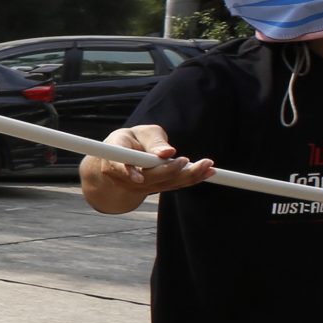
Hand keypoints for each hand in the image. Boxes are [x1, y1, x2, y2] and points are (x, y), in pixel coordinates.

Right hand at [90, 124, 213, 193]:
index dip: (128, 172)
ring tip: (207, 165)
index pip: (119, 166)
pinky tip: (208, 171)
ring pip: (163, 184)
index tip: (140, 177)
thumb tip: (167, 152)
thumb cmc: (132, 140)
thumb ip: (154, 142)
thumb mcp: (141, 133)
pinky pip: (172, 186)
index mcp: (114, 158)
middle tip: (188, 160)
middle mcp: (124, 177)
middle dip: (170, 171)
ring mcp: (138, 187)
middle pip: (148, 178)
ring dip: (187, 176)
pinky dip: (191, 179)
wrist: (122, 159)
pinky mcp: (153, 190)